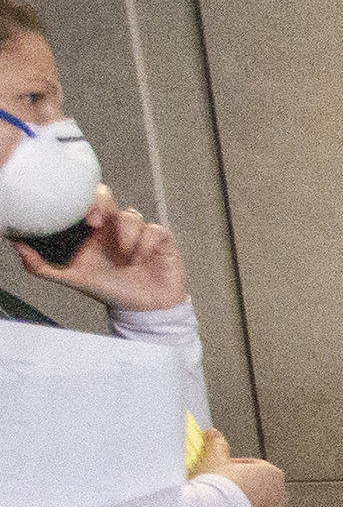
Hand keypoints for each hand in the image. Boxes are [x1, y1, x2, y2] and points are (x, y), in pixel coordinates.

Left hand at [20, 186, 184, 312]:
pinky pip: (155, 230)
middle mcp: (114, 228)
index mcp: (93, 232)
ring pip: (132, 215)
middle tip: (98, 224)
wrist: (143, 310)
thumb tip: (18, 249)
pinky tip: (142, 260)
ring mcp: (138, 232)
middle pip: (106, 195)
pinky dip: (147, 245)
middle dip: (102, 205)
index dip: (84, 202)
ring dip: (128, 237)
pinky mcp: (160, 240)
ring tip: (127, 259)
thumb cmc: (112, 292)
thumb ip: (42, 267)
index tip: (84, 218)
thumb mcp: (73, 278)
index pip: (85, 201)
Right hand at [202, 435, 286, 506]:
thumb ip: (216, 445)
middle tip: (221, 489)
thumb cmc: (218, 488)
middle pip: (258, 488)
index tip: (222, 471)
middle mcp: (280, 496)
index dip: (235, 468)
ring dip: (245, 506)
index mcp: (273, 474)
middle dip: (242, 487)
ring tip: (224, 505)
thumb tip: (214, 434)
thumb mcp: (214, 460)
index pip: (254, 467)